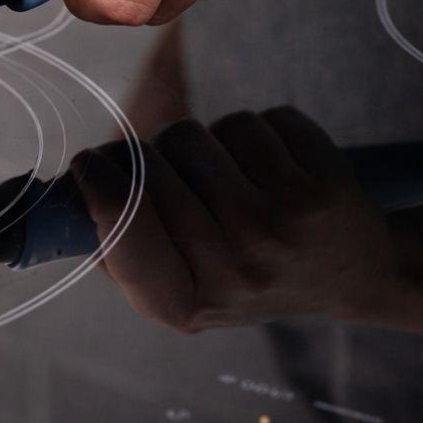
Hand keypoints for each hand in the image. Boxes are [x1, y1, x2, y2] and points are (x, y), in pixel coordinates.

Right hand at [73, 108, 394, 330]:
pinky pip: (254, 120)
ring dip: (205, 141)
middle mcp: (234, 270)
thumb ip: (125, 249)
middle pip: (153, 161)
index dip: (97, 182)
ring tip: (228, 173)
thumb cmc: (245, 270)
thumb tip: (70, 193)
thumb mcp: (181, 285)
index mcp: (185, 302)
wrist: (352, 271)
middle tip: (172, 168)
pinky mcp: (319, 186)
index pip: (120, 228)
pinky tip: (274, 165)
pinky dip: (257, 131)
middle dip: (152, 151)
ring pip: (199, 133)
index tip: (90, 162)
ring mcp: (280, 227)